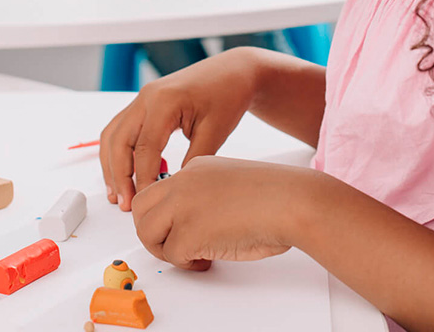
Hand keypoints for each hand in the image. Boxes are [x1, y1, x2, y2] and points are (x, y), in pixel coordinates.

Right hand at [100, 48, 261, 210]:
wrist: (233, 71)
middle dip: (119, 176)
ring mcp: (142, 98)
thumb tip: (172, 190)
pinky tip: (122, 173)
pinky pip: (120, 129)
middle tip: (126, 205)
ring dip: (111, 165)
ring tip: (117, 195)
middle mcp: (146, 97)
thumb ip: (192, 161)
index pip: (144, 148)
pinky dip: (117, 152)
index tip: (146, 202)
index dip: (142, 179)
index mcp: (164, 101)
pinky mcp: (144, 103)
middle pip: (119, 141)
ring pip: (113, 135)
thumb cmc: (227, 96)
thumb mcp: (214, 132)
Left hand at [132, 156, 306, 270]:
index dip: (165, 215)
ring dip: (165, 250)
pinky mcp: (188, 232)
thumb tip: (193, 224)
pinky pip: (172, 256)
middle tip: (174, 246)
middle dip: (152, 232)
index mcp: (194, 168)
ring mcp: (182, 206)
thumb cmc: (276, 197)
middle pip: (140, 208)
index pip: (158, 191)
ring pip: (146, 232)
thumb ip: (206, 196)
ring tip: (191, 256)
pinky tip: (208, 261)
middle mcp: (183, 182)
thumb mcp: (230, 183)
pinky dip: (187, 265)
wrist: (292, 202)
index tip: (179, 229)